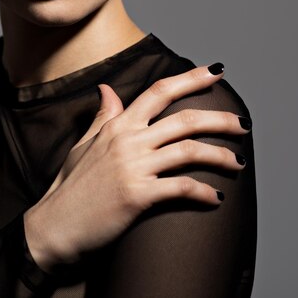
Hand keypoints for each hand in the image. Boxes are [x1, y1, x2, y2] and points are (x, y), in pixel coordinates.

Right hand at [23, 63, 251, 272]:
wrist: (54, 225)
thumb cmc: (70, 185)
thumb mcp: (85, 143)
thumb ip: (103, 116)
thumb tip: (107, 88)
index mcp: (118, 125)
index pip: (159, 91)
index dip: (190, 78)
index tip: (215, 72)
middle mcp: (128, 140)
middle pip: (185, 119)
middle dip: (220, 119)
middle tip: (243, 124)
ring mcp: (133, 166)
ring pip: (189, 150)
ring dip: (220, 156)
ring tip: (238, 163)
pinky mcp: (137, 195)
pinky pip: (181, 187)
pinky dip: (204, 192)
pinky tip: (217, 197)